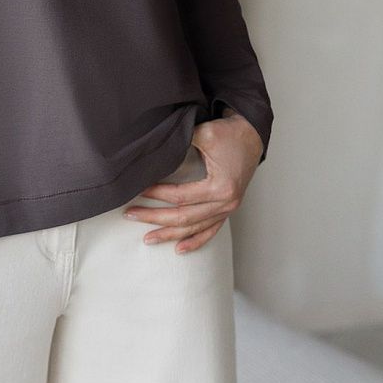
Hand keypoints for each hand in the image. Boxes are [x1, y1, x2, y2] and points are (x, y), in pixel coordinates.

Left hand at [123, 110, 263, 252]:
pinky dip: (195, 241)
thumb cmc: (228, 134)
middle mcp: (226, 203)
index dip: (157, 195)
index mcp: (220, 187)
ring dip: (170, 234)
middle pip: (185, 217)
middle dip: (155, 218)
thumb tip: (152, 153)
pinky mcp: (228, 209)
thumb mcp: (203, 133)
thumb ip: (180, 143)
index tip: (138, 191)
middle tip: (131, 215)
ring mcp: (228, 209)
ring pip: (195, 228)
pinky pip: (210, 231)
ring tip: (148, 238)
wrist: (251, 136)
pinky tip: (179, 249)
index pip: (181, 196)